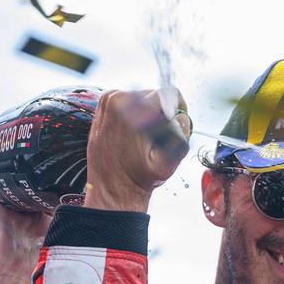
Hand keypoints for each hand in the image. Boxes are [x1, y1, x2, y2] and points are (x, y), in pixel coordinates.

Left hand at [83, 89, 192, 212]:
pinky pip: (127, 102)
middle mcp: (118, 100)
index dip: (179, 110)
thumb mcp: (170, 159)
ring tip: (141, 138)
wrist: (112, 188)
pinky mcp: (102, 106)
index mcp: (135, 110)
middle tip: (156, 138)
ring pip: (141, 98)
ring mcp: (107, 101)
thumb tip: (180, 116)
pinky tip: (131, 134)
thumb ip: (181, 131)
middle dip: (161, 114)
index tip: (177, 124)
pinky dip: (133, 115)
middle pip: (154, 96)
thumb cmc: (139, 177)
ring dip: (146, 115)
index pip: (169, 94)